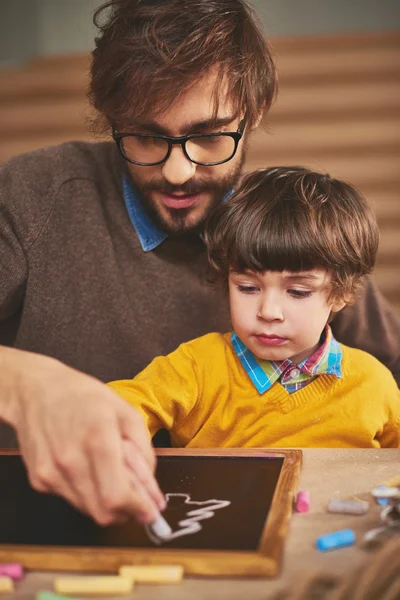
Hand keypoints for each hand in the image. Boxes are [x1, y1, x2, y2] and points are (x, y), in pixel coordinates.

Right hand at [3, 347, 164, 524]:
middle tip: (136, 498)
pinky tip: (87, 469)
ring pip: (88, 510)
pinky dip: (86, 493)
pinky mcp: (39, 480)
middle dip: (125, 511)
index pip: (117, 496)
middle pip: (103, 512)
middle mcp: (71, 461)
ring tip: (110, 474)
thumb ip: (144, 450)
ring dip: (106, 502)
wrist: (36, 391)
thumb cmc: (83, 397)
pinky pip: (71, 499)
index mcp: (98, 439)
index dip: (138, 509)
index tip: (151, 512)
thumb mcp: (126, 412)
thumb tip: (151, 487)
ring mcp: (51, 473)